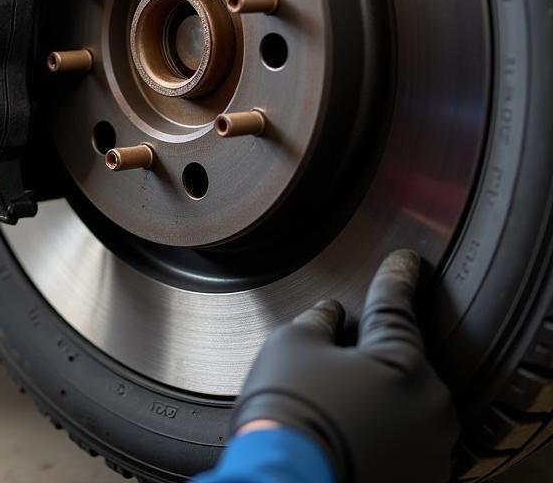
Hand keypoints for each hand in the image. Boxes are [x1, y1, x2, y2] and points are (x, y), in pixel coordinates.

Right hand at [231, 250, 458, 482]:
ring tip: (334, 408)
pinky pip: (405, 444)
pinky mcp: (421, 482)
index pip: (396, 305)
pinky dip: (382, 434)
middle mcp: (430, 408)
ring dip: (379, 398)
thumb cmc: (290, 415)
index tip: (406, 260)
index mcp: (404, 364)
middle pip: (403, 362)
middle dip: (374, 355)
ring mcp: (430, 451)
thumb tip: (330, 315)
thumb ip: (319, 320)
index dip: (397, 277)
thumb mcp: (292, 345)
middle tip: (334, 364)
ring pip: (406, 406)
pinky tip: (349, 434)